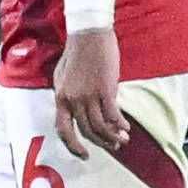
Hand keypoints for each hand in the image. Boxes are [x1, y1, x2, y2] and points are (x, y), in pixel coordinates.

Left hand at [52, 28, 125, 155]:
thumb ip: (70, 95)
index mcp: (61, 96)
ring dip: (113, 137)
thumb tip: (80, 112)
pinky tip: (126, 127)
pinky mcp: (105, 90)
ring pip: (101, 127)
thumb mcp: (64, 76)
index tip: (83, 153)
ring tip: (122, 139)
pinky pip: (113, 115)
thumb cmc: (77, 52)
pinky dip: (120, 124)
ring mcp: (89, 96)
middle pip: (86, 131)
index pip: (63, 129)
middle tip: (112, 146)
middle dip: (100, 143)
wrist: (89, 34)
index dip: (72, 145)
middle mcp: (73, 99)